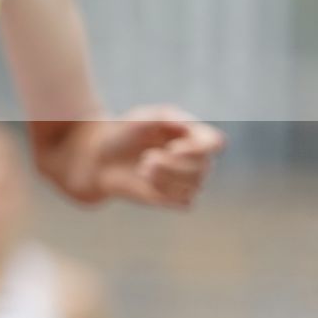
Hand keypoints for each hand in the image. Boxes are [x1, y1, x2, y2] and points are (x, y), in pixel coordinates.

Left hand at [93, 105, 224, 209]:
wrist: (101, 157)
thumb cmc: (125, 132)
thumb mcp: (146, 116)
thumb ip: (172, 118)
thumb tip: (193, 131)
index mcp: (193, 134)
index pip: (216, 142)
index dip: (200, 149)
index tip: (173, 148)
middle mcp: (198, 158)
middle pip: (204, 166)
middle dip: (173, 164)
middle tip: (148, 158)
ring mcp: (190, 180)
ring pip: (196, 185)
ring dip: (166, 177)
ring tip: (144, 166)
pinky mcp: (178, 199)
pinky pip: (185, 201)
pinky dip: (165, 192)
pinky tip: (147, 180)